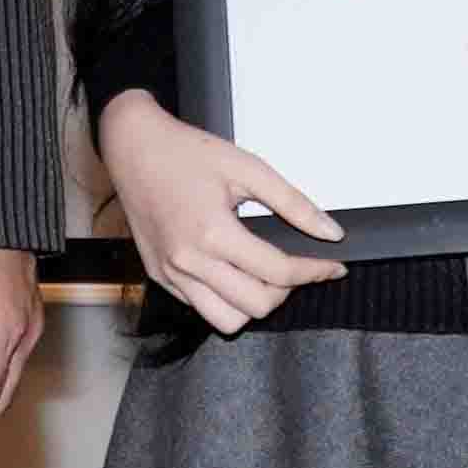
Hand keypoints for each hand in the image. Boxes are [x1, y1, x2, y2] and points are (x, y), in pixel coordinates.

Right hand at [99, 89, 343, 331]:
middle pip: (257, 306)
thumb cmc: (186, 152)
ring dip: (254, 303)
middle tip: (297, 267)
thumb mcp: (249, 168)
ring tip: (264, 274)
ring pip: (227, 320)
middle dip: (288, 290)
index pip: (278, 273)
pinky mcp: (159, 277)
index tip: (333, 267)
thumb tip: (330, 232)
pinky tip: (234, 270)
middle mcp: (188, 261)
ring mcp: (170, 274)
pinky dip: (225, 299)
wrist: (133, 147)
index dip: (315, 272)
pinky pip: (200, 308)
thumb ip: (293, 203)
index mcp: (212, 233)